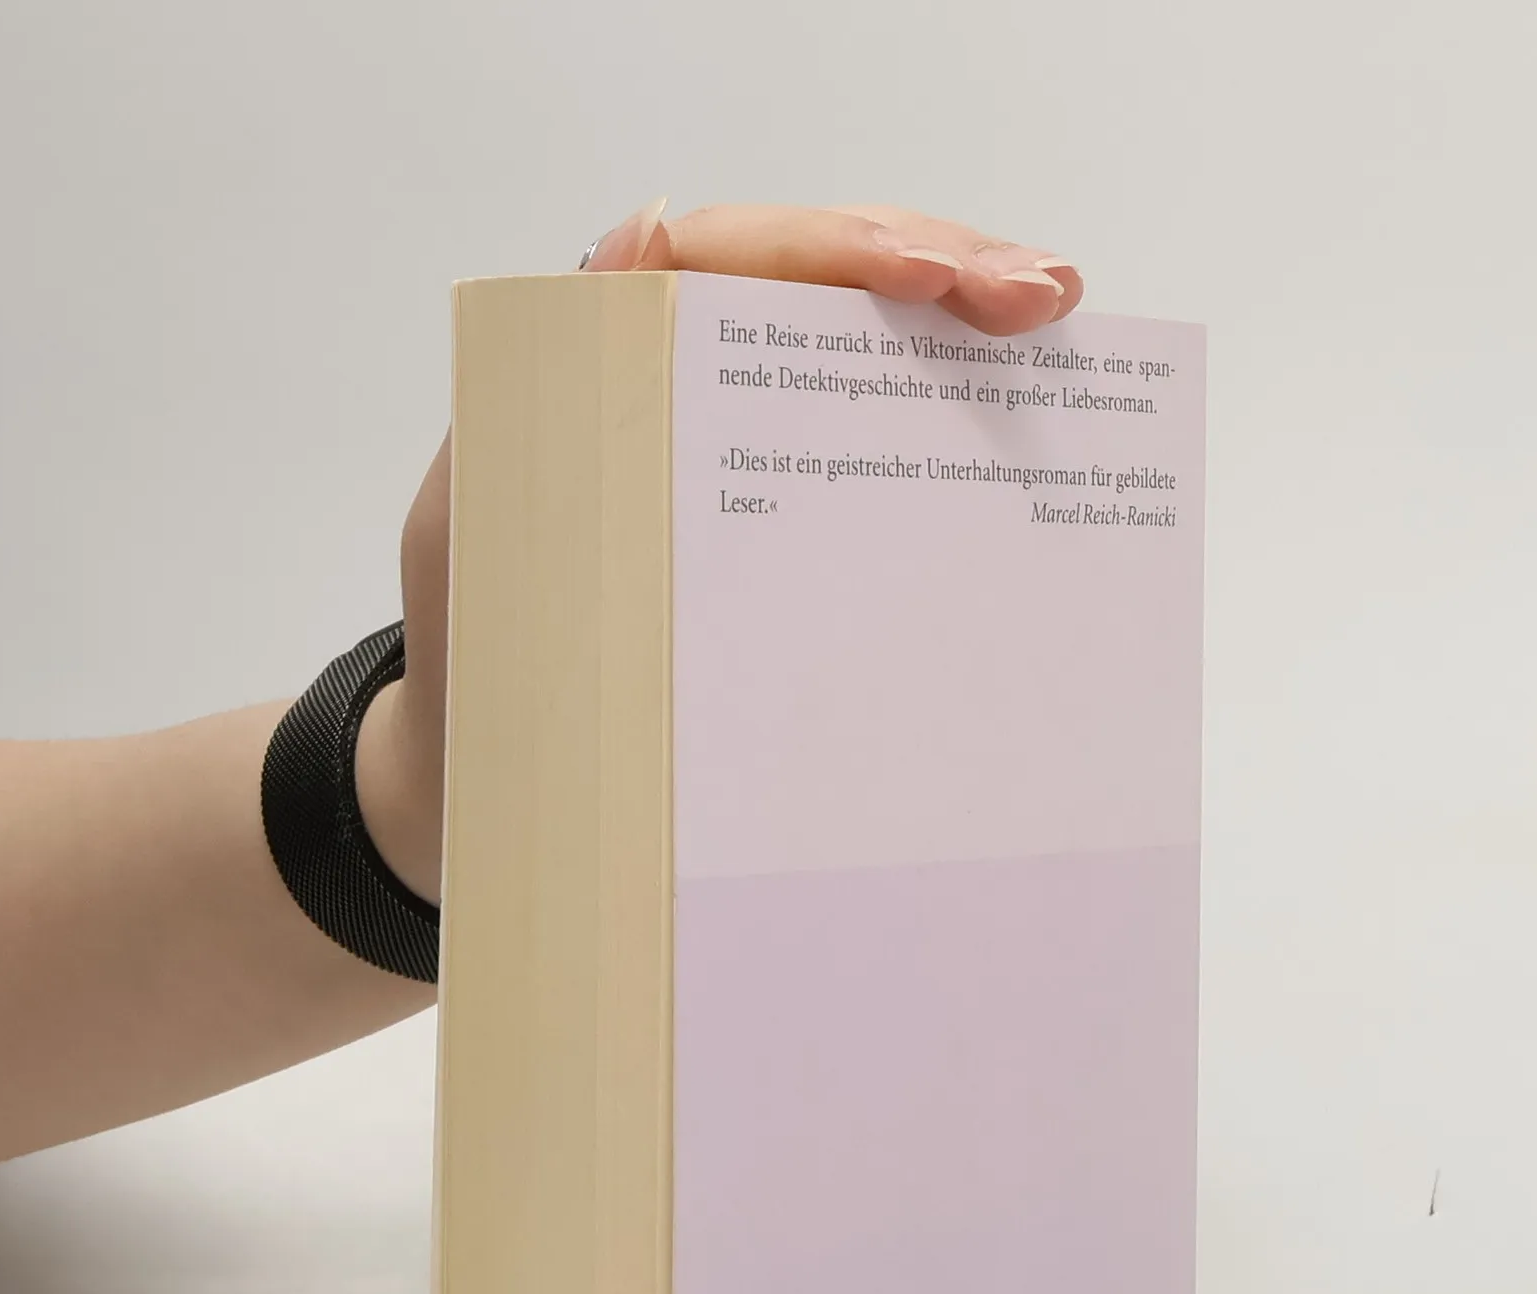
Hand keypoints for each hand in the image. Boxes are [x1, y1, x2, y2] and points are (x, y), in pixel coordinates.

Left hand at [359, 202, 1086, 902]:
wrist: (495, 804)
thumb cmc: (480, 682)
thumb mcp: (487, 540)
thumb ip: (542, 418)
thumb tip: (636, 246)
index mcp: (597, 373)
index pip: (727, 258)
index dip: (842, 251)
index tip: (940, 284)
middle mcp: (675, 391)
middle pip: (818, 286)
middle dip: (939, 271)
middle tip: (1045, 297)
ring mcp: (737, 459)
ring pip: (859, 357)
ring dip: (962, 339)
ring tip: (1055, 326)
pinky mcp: (781, 530)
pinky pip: (869, 455)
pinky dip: (949, 431)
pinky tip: (1025, 424)